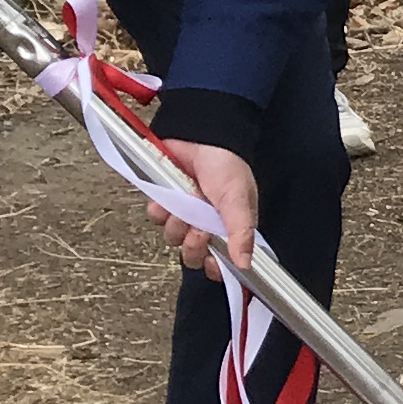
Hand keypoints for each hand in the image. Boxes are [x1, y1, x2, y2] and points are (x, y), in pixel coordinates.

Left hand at [156, 141, 261, 274]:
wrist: (202, 137)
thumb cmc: (226, 165)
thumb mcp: (238, 201)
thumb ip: (242, 233)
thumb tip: (246, 263)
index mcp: (227, 229)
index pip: (219, 262)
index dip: (212, 266)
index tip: (210, 261)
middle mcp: (204, 225)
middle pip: (191, 255)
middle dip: (193, 243)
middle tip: (200, 226)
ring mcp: (183, 215)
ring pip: (172, 237)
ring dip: (178, 222)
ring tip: (188, 202)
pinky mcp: (165, 202)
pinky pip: (156, 217)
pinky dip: (162, 208)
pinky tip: (173, 195)